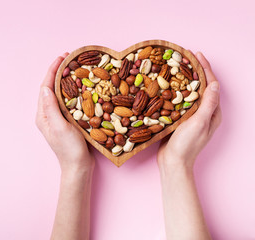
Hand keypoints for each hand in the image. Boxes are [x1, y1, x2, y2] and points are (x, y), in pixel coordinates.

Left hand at [36, 54, 93, 172]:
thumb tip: (46, 88)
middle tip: (69, 59)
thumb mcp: (60, 127)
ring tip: (74, 68)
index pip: (45, 87)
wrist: (77, 166)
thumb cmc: (69, 149)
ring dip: (64, 80)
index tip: (62, 57)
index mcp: (43, 115)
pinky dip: (71, 90)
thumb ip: (52, 108)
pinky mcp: (65, 121)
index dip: (52, 70)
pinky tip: (79, 87)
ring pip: (58, 93)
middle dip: (58, 72)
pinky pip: (66, 101)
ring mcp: (55, 118)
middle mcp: (47, 115)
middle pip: (50, 88)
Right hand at [157, 52, 221, 169]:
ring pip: (190, 93)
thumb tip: (215, 84)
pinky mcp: (181, 120)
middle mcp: (205, 113)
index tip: (196, 54)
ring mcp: (193, 116)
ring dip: (184, 80)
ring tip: (176, 68)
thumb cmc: (187, 145)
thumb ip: (208, 104)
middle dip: (195, 71)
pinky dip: (175, 91)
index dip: (205, 68)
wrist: (173, 162)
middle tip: (185, 58)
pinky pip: (180, 101)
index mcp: (213, 112)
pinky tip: (167, 87)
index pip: (211, 85)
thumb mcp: (199, 123)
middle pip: (201, 87)